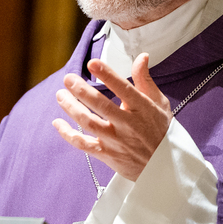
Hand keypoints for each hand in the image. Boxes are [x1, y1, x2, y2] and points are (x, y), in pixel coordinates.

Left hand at [53, 53, 172, 180]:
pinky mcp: (107, 154)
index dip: (108, 75)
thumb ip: (145, 80)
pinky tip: (57, 123)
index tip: (92, 62)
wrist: (165, 167)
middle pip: (102, 106)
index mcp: (143, 109)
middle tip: (68, 78)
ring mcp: (116, 141)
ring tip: (60, 95)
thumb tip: (141, 56)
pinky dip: (68, 134)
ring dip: (72, 108)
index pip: (124, 89)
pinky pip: (84, 144)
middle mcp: (129, 125)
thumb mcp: (159, 103)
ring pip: (89, 123)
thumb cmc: (160, 130)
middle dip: (82, 91)